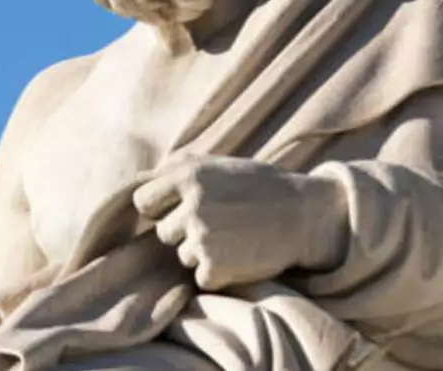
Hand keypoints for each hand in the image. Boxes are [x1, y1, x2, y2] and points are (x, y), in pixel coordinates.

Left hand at [132, 156, 347, 290]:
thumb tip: (137, 179)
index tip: (182, 208)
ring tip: (235, 237)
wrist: (305, 213)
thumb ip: (175, 168)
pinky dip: (219, 274)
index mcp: (187, 175)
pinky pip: (201, 278)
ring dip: (204, 252)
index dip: (161, 207)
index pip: (143, 202)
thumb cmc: (257, 185)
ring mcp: (203, 238)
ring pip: (183, 256)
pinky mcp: (217, 268)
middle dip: (185, 231)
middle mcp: (191, 205)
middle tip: (221, 222)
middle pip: (163, 232)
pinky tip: (241, 256)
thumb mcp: (216, 164)